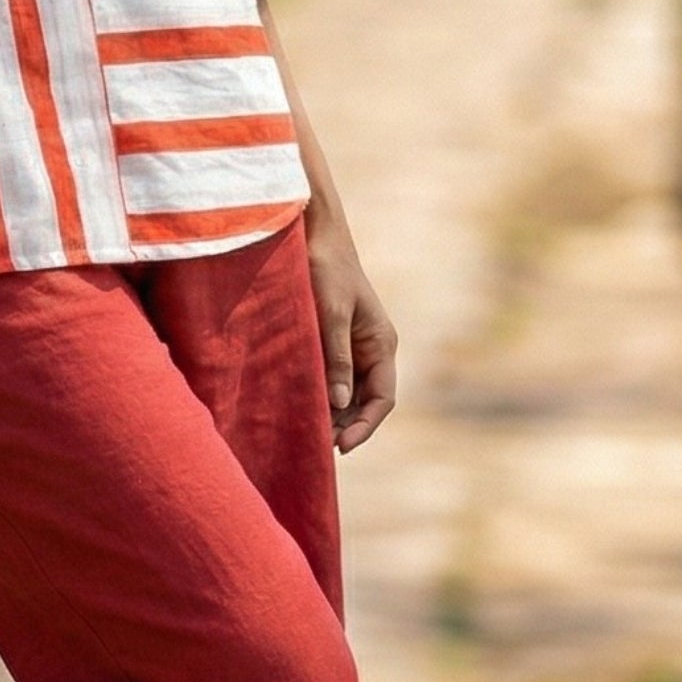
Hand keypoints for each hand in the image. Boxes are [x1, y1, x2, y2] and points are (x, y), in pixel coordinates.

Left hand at [306, 214, 397, 453]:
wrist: (313, 234)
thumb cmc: (325, 268)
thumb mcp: (330, 313)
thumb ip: (336, 358)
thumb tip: (338, 404)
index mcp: (381, 343)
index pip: (383, 398)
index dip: (365, 425)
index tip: (340, 446)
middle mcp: (371, 350)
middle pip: (365, 402)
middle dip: (345, 425)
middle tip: (315, 447)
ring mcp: (352, 347)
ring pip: (346, 393)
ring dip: (331, 414)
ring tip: (307, 434)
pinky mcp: (331, 342)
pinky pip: (330, 377)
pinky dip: (319, 395)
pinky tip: (299, 407)